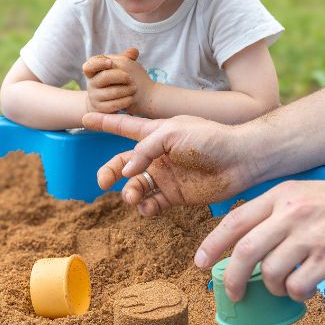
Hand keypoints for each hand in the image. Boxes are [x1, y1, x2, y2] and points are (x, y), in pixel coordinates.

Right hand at [81, 111, 258, 215]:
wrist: (240, 161)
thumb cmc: (210, 138)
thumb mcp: (173, 133)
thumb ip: (145, 149)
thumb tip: (126, 174)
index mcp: (156, 134)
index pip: (124, 126)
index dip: (105, 123)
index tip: (84, 117)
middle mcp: (157, 156)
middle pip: (123, 164)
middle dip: (109, 172)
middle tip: (103, 182)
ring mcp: (166, 176)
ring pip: (134, 187)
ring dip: (128, 193)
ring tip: (132, 197)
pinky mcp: (176, 196)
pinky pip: (151, 203)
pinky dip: (144, 208)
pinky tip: (146, 207)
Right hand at [83, 47, 155, 114]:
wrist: (108, 100)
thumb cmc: (115, 80)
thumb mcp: (118, 67)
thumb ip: (125, 58)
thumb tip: (134, 52)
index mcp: (93, 71)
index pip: (89, 66)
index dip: (99, 63)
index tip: (111, 62)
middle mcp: (91, 84)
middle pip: (103, 77)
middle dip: (119, 76)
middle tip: (130, 77)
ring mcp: (94, 97)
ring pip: (110, 92)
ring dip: (125, 90)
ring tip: (134, 88)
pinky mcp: (100, 109)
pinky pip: (113, 105)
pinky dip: (124, 101)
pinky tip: (131, 98)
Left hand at [195, 176, 324, 301]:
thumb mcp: (303, 192)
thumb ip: (275, 212)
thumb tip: (245, 240)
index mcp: (281, 196)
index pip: (236, 220)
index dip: (212, 244)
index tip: (199, 261)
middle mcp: (292, 214)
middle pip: (246, 251)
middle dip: (231, 277)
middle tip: (231, 292)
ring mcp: (311, 236)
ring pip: (270, 272)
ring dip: (270, 287)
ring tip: (283, 286)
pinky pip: (298, 285)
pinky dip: (295, 294)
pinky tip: (303, 291)